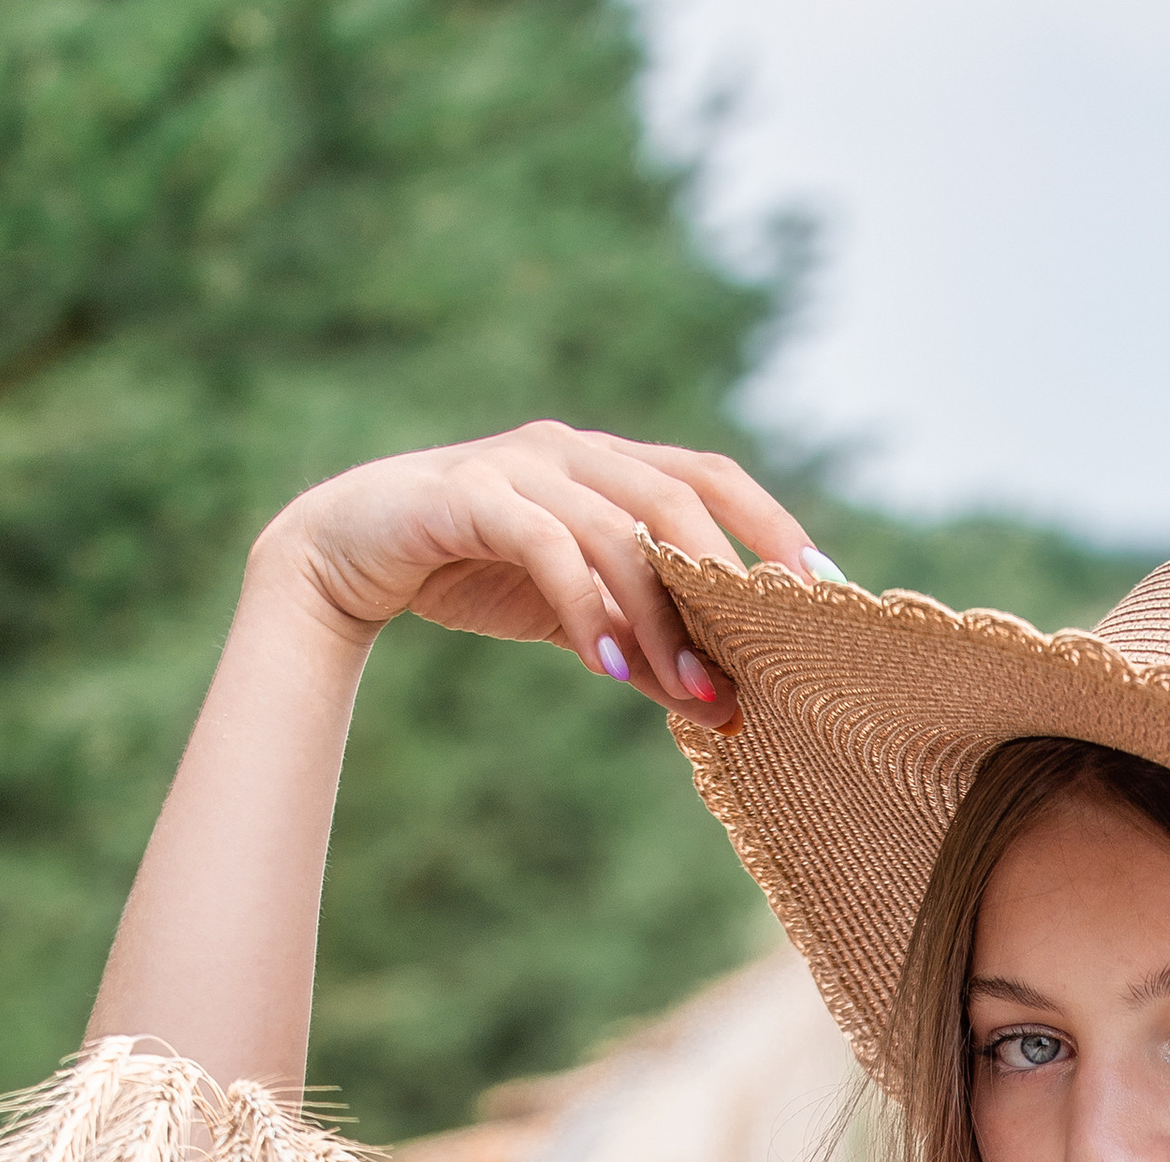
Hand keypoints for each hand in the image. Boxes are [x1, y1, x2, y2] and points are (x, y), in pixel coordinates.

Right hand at [248, 419, 819, 718]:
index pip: (708, 474)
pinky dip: (588, 606)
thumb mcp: (574, 617)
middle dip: (731, 572)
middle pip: (676, 493)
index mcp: (605, 463)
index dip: (770, 523)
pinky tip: (613, 666)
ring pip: (617, 526)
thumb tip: (720, 705)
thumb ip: (641, 645)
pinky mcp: (467, 495)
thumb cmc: (470, 575)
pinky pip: (547, 547)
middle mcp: (570, 448)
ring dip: (662, 614)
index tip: (825, 586)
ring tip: (692, 686)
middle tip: (772, 645)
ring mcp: (517, 464)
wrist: (345, 556)